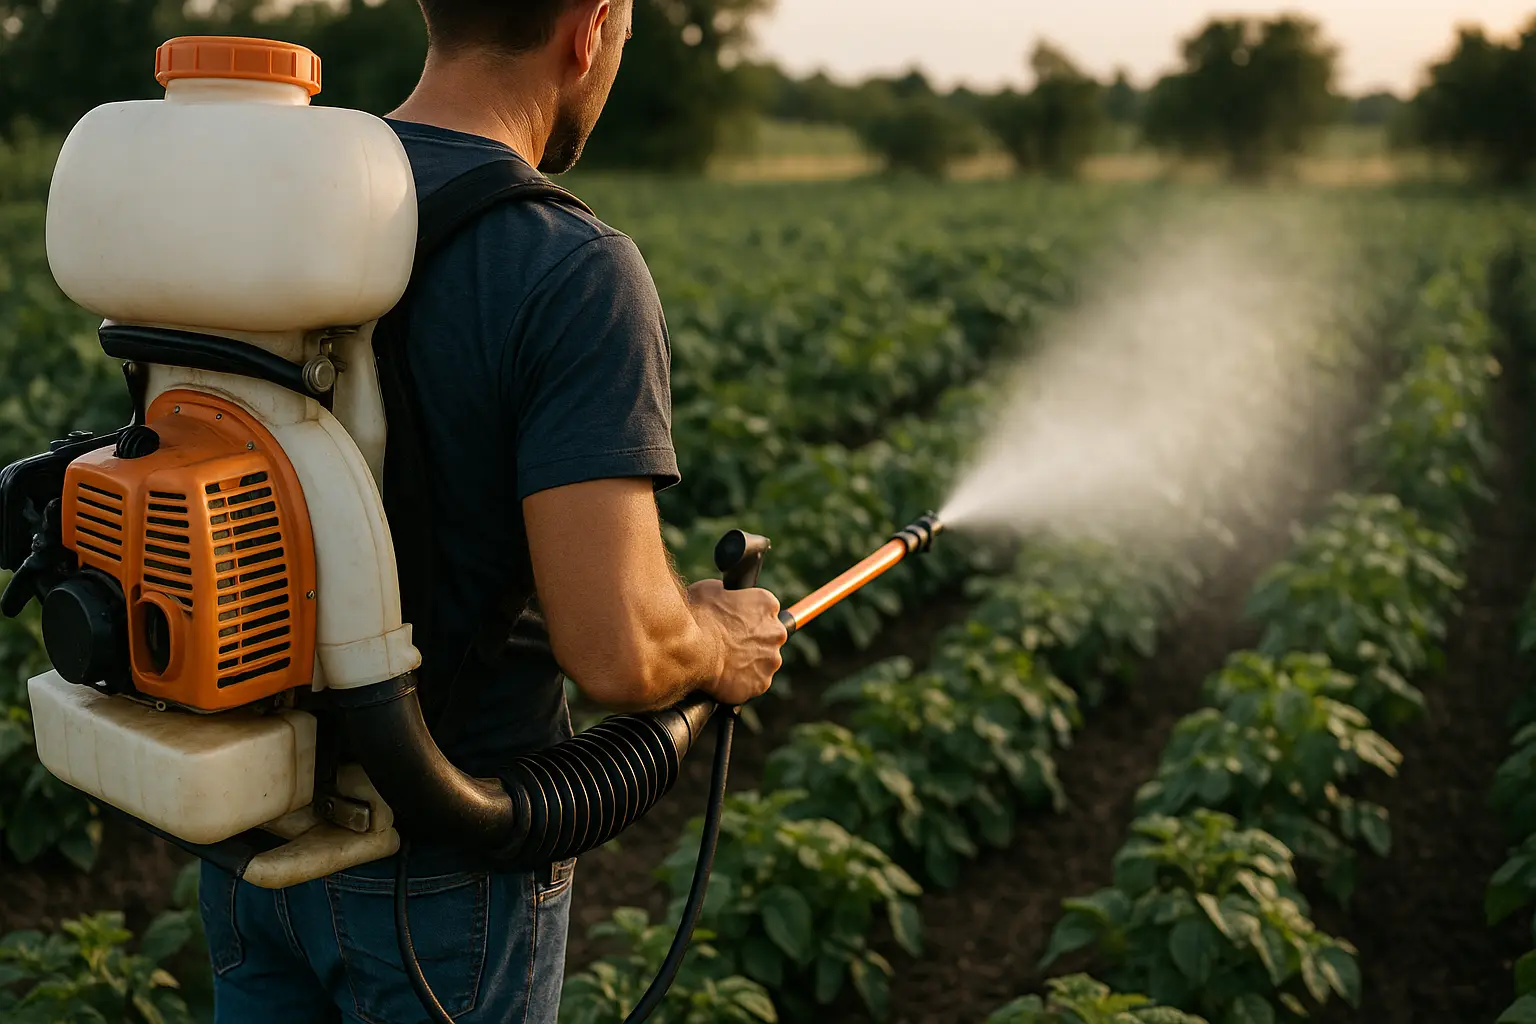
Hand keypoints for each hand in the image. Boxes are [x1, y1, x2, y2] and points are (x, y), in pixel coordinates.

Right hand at [688, 579, 786, 705]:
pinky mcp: (761, 684)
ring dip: (747, 663)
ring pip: (762, 663)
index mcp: (767, 604)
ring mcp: (771, 660)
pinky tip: (722, 678)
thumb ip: (728, 594)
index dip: (749, 618)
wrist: (689, 648)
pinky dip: (739, 683)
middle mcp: (776, 632)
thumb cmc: (696, 616)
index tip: (737, 623)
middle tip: (728, 645)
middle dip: (752, 642)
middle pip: (769, 638)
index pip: (766, 611)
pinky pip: (752, 684)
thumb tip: (725, 597)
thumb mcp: (711, 590)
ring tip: (721, 663)